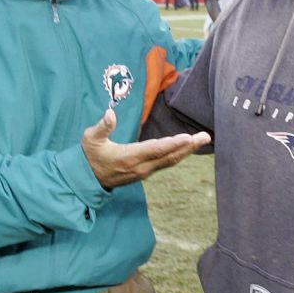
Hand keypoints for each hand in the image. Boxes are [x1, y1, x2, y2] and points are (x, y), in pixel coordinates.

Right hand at [82, 108, 210, 189]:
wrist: (87, 179)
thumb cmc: (89, 155)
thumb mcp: (90, 139)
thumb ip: (102, 126)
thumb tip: (110, 113)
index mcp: (129, 157)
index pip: (155, 150)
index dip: (172, 144)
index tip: (188, 137)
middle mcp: (141, 166)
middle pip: (170, 156)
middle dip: (189, 147)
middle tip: (206, 136)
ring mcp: (144, 171)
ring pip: (171, 161)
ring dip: (187, 151)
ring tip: (203, 140)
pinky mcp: (146, 172)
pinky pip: (167, 163)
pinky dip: (179, 154)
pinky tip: (188, 147)